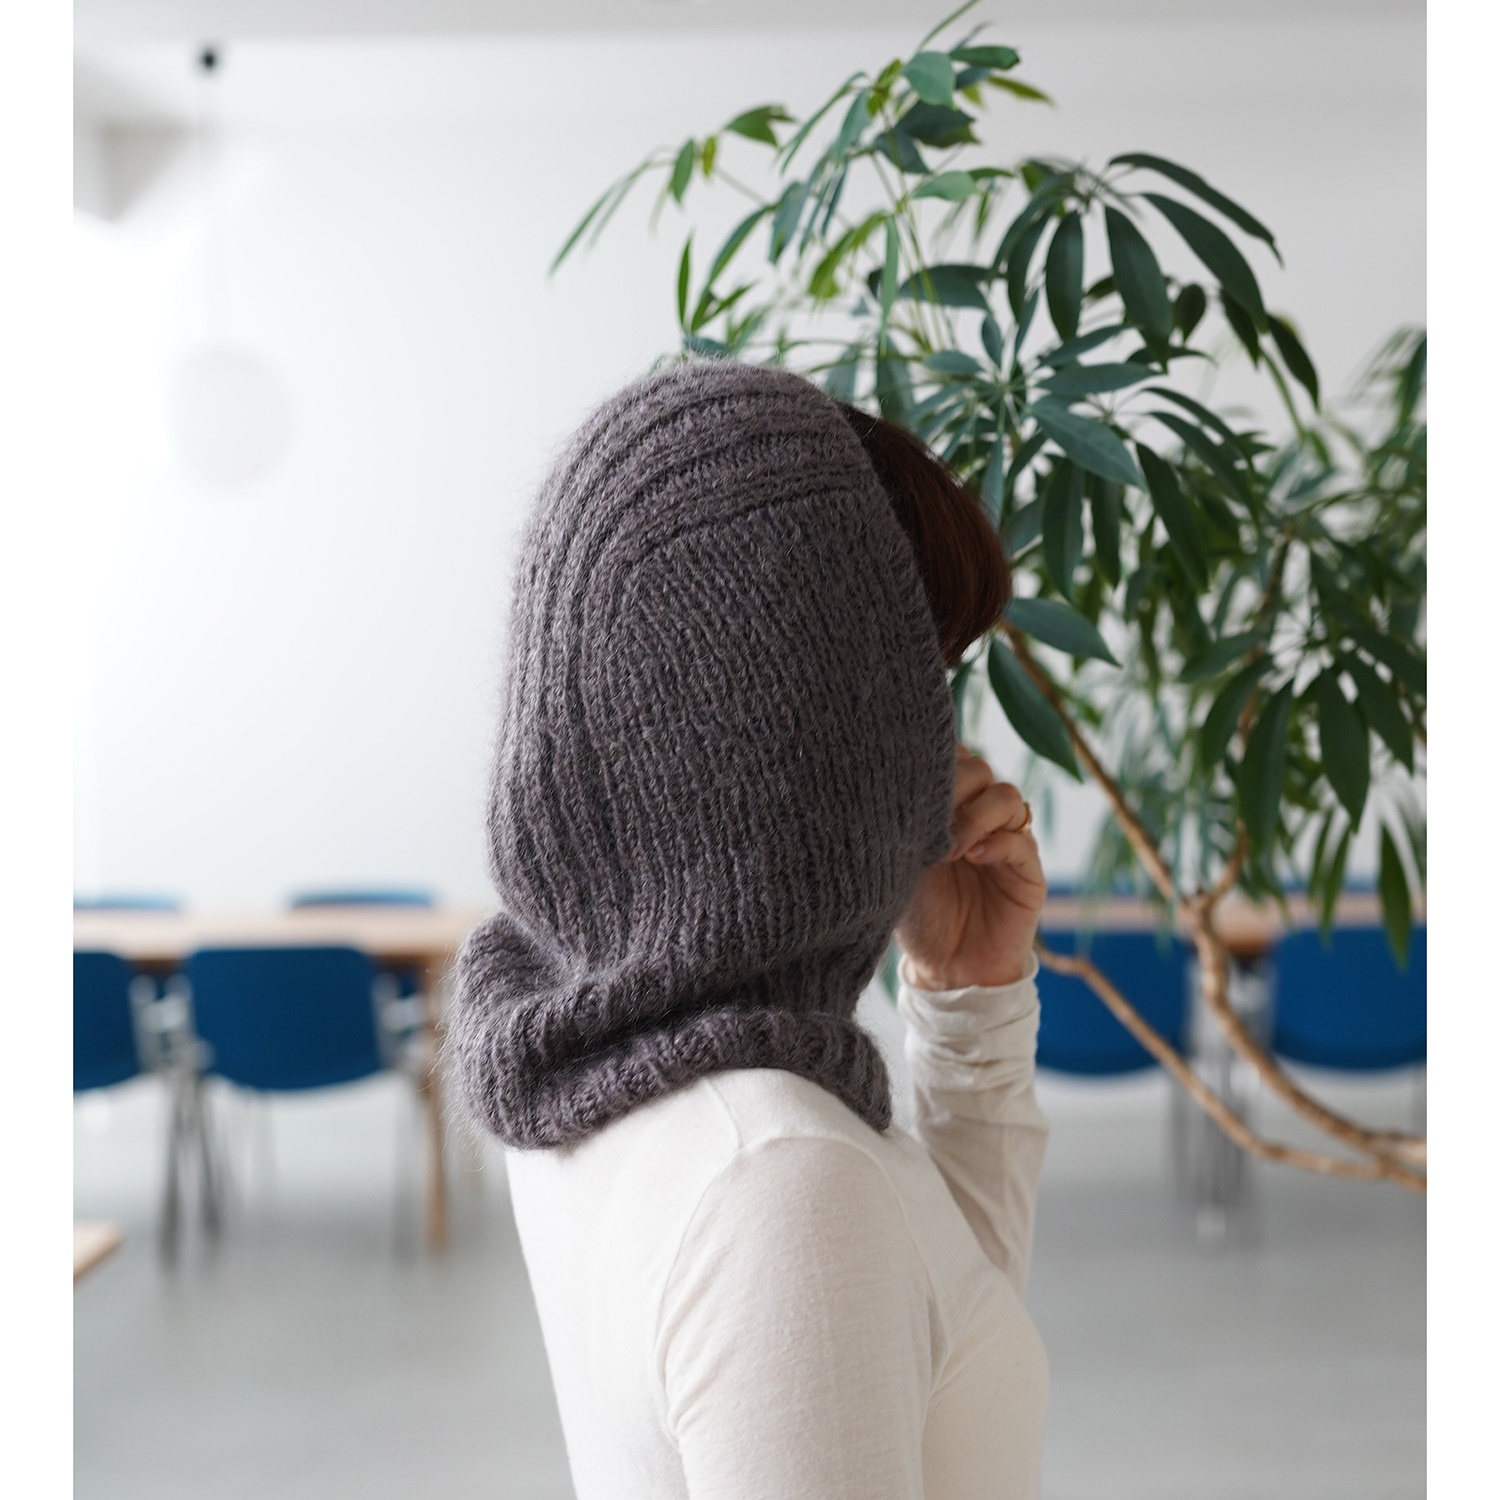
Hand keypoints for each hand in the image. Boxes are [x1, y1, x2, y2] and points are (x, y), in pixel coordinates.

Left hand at [894, 744, 1045, 989]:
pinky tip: (973, 857)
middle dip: (954, 786)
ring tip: (949, 847)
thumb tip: (897, 777)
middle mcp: (980, 817)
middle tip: (929, 819)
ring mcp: (1007, 841)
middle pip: (981, 769)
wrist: (945, 969)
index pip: (953, 759)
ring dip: (975, 816)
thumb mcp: (898, 862)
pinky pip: (1022, 841)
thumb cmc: (916, 914)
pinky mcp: (1028, 872)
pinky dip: (998, 842)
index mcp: (948, 807)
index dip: (936, 762)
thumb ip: (905, 821)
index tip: (910, 784)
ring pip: (1006, 797)